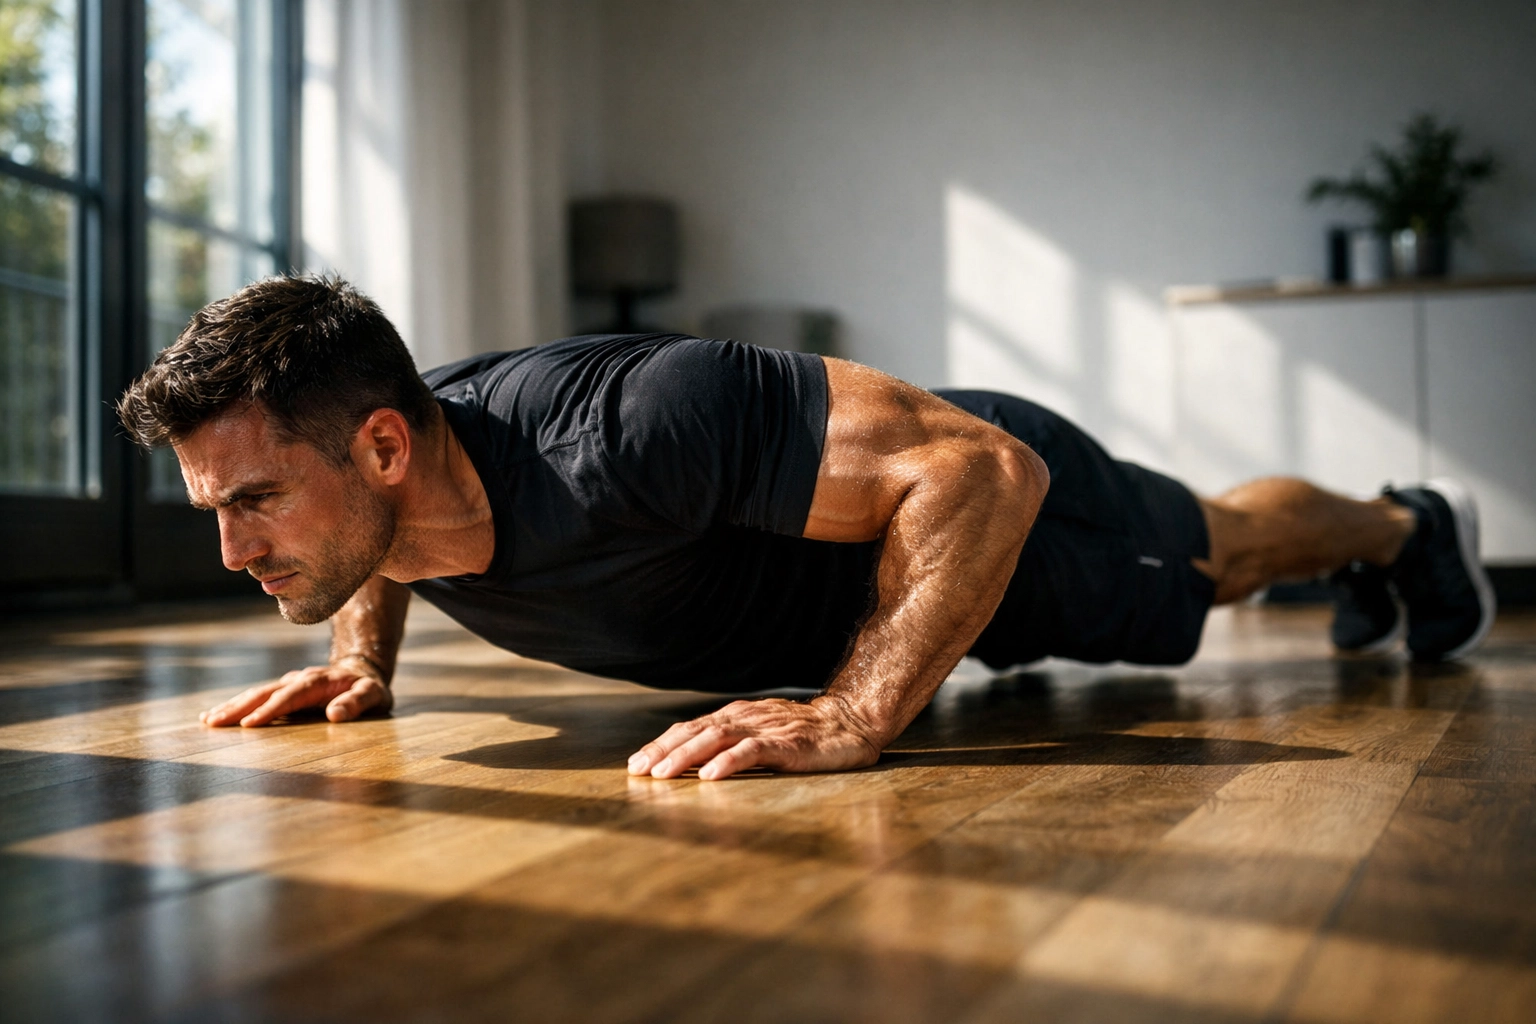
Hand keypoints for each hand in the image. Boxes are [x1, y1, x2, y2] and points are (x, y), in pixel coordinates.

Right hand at [199, 656, 392, 726]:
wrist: (362, 669)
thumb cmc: (369, 688)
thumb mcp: (374, 694)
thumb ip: (357, 702)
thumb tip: (335, 714)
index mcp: (318, 682)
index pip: (291, 696)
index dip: (270, 710)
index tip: (249, 724)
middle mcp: (298, 679)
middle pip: (265, 692)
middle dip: (239, 708)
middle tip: (213, 723)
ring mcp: (288, 683)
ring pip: (256, 693)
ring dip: (232, 706)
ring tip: (207, 720)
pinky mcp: (282, 689)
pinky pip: (257, 697)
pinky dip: (236, 705)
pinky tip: (217, 715)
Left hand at [627, 696, 880, 780]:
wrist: (852, 722)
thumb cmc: (805, 735)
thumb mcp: (762, 737)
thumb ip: (733, 745)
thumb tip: (696, 767)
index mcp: (736, 717)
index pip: (691, 727)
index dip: (662, 744)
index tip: (636, 764)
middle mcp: (745, 718)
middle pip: (695, 731)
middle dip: (663, 750)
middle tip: (637, 771)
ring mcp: (766, 729)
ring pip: (716, 738)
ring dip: (685, 756)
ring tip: (662, 775)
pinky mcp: (787, 744)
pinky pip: (752, 751)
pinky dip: (729, 762)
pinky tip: (710, 776)